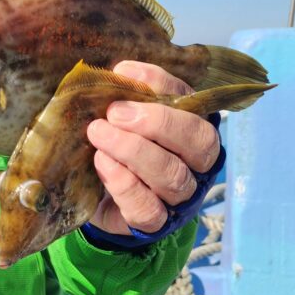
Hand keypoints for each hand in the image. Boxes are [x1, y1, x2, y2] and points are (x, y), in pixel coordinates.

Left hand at [85, 60, 219, 235]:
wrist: (95, 195)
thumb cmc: (116, 144)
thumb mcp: (122, 115)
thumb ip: (128, 93)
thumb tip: (123, 71)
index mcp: (194, 129)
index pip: (195, 105)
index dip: (164, 87)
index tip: (125, 73)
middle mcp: (197, 164)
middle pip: (198, 143)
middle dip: (157, 123)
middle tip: (114, 112)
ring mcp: (179, 197)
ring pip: (172, 175)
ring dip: (133, 150)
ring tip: (99, 133)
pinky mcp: (153, 223)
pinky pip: (147, 208)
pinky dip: (124, 184)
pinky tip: (102, 163)